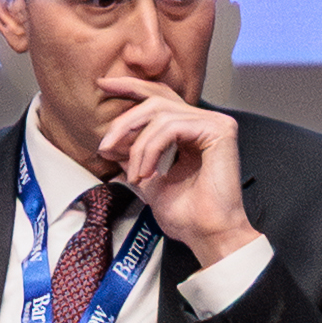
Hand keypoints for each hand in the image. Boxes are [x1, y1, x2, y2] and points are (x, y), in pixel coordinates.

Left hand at [89, 87, 256, 272]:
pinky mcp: (219, 129)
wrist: (208, 236)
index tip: (103, 86)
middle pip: (155, 100)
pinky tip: (147, 173)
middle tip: (105, 145)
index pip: (158, 98)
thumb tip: (110, 144)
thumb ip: (133, 158)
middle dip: (124, 121)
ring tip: (134, 175)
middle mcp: (204, 122)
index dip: (130, 87)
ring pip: (159, 114)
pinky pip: (171, 127)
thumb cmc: (188, 216)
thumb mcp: (148, 181)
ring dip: (137, 146)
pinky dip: (151, 149)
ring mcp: (214, 123)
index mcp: (190, 131)